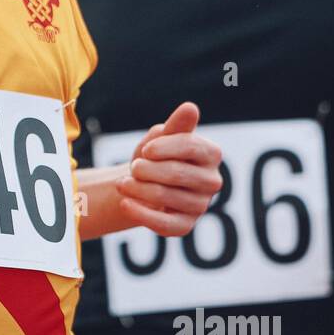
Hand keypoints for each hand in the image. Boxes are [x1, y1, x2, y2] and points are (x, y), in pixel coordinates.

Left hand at [115, 102, 222, 237]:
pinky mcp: (185, 226)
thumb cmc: (155, 156)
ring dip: (138, 189)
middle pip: (177, 173)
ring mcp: (200, 206)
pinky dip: (140, 213)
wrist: (142, 183)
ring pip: (166, 196)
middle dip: (148, 169)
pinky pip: (164, 223)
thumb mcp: (161, 137)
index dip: (165, 148)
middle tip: (133, 167)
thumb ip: (176, 125)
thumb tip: (190, 108)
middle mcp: (211, 181)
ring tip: (121, 183)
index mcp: (211, 154)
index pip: (191, 147)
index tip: (146, 150)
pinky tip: (124, 204)